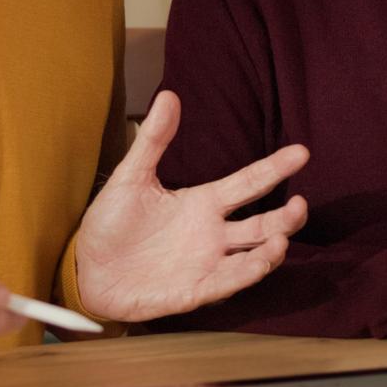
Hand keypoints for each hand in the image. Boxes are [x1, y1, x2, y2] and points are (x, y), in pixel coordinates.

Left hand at [73, 91, 310, 322]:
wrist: (85, 268)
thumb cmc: (110, 223)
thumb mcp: (131, 177)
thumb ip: (153, 140)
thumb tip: (169, 95)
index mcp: (202, 203)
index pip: (248, 183)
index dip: (274, 168)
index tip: (301, 152)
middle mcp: (212, 234)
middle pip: (261, 225)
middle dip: (285, 217)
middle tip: (300, 204)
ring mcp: (206, 264)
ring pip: (251, 257)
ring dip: (270, 249)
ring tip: (282, 237)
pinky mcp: (193, 291)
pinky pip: (225, 283)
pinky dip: (244, 275)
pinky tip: (259, 263)